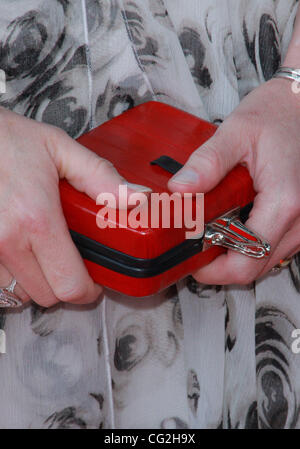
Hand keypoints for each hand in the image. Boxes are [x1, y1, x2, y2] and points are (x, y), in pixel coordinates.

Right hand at [0, 108, 148, 306]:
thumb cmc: (9, 141)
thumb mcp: (60, 150)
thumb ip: (101, 177)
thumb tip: (138, 198)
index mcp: (37, 219)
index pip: (70, 284)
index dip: (88, 291)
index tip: (94, 283)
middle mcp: (7, 240)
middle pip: (46, 296)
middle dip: (65, 285)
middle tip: (71, 265)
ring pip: (19, 292)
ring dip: (37, 281)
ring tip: (43, 254)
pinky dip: (12, 275)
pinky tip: (21, 252)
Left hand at [168, 78, 299, 284]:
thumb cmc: (274, 115)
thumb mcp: (236, 132)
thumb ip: (207, 162)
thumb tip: (180, 189)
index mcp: (284, 201)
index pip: (246, 260)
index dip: (214, 269)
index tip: (191, 258)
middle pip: (254, 268)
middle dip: (220, 264)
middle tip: (195, 246)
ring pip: (264, 261)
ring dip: (235, 255)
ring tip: (210, 234)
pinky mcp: (299, 222)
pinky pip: (272, 248)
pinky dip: (249, 245)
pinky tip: (232, 226)